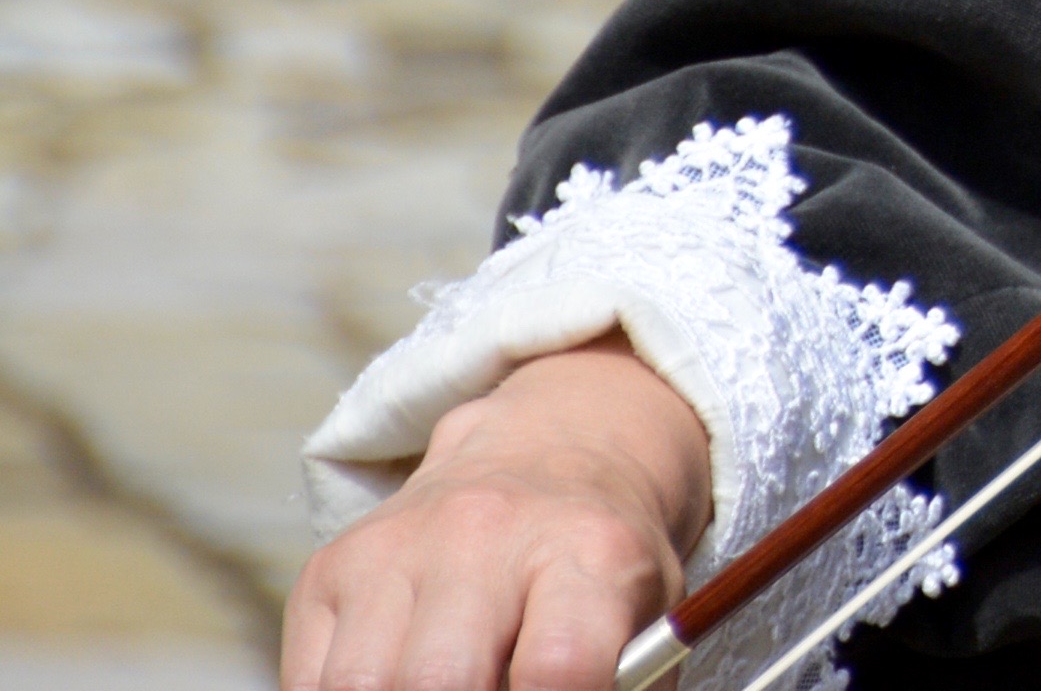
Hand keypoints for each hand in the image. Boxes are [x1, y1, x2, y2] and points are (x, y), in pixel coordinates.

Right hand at [283, 336, 711, 690]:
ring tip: (455, 689)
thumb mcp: (649, 615)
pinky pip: (312, 680)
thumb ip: (623, 683)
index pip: (561, 666)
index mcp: (588, 549)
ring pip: (358, 688)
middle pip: (442, 682)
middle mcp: (485, 534)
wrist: (550, 453)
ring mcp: (398, 545)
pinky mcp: (330, 566)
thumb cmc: (600, 562)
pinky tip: (398, 685)